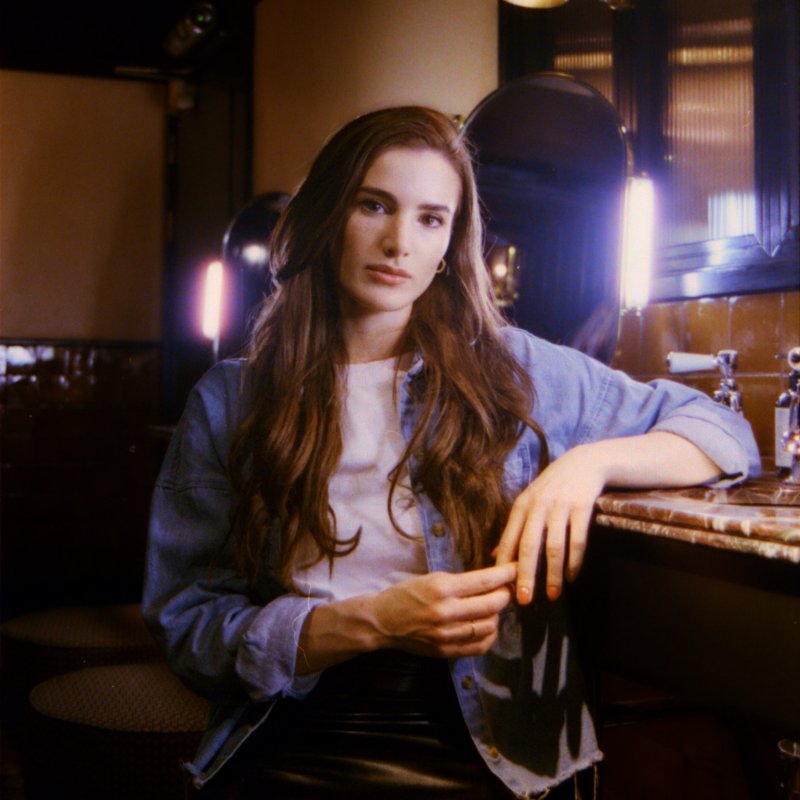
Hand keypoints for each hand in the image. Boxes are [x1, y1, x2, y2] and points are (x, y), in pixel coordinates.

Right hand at [370, 564, 516, 657]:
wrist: (383, 622)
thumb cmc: (407, 594)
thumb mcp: (432, 578)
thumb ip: (462, 582)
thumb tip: (492, 580)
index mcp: (442, 588)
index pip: (484, 581)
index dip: (506, 574)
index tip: (517, 569)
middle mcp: (447, 612)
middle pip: (493, 604)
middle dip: (505, 594)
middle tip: (505, 588)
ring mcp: (447, 635)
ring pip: (490, 625)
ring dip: (497, 615)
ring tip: (492, 607)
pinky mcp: (447, 651)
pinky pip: (480, 645)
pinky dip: (490, 635)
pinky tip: (487, 626)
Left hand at [495, 445, 604, 604]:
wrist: (584, 462)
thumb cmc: (553, 487)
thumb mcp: (530, 503)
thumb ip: (515, 529)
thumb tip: (496, 557)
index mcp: (521, 506)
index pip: (508, 540)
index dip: (504, 566)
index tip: (502, 589)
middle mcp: (538, 506)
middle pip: (528, 546)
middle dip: (525, 575)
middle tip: (523, 600)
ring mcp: (560, 506)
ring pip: (554, 547)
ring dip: (553, 574)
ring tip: (553, 596)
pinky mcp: (582, 507)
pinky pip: (578, 540)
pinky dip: (575, 561)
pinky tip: (573, 577)